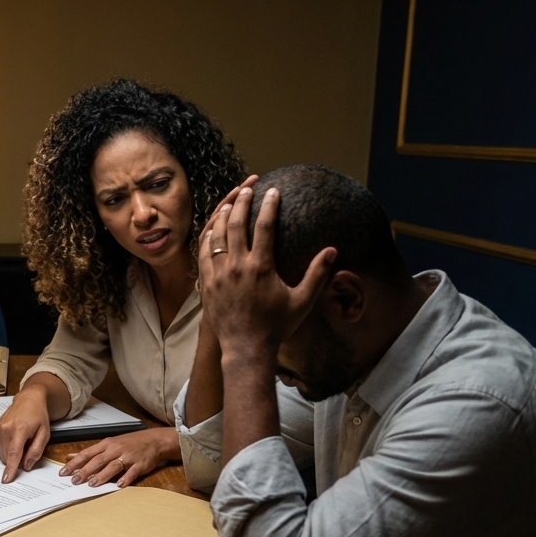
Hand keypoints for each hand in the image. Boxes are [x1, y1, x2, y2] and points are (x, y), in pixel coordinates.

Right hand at [0, 387, 52, 483]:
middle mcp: (5, 428)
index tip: (6, 479)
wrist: (28, 400)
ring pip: (3, 454)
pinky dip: (7, 447)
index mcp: (19, 429)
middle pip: (8, 456)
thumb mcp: (44, 433)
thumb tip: (27, 466)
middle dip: (18, 459)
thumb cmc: (38, 415)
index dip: (10, 469)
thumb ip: (36, 451)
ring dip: (12, 453)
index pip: (14, 454)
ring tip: (22, 440)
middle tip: (28, 447)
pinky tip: (14, 438)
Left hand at [59, 427, 177, 486]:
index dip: (74, 463)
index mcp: (106, 445)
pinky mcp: (140, 464)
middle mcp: (115, 449)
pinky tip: (119, 485)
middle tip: (74, 480)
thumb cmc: (129, 443)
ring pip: (113, 466)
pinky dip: (126, 478)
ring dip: (102, 475)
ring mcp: (128, 456)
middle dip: (85, 470)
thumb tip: (71, 456)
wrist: (153, 440)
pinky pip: (132, 472)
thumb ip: (90, 452)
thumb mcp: (108, 444)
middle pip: (98, 460)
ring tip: (92, 484)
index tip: (63, 472)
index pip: (87, 454)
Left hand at [197, 186, 334, 357]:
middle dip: (242, 201)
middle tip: (248, 188)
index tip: (273, 191)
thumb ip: (317, 274)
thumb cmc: (277, 326)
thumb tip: (332, 250)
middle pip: (236, 224)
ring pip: (216, 235)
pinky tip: (213, 228)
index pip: (264, 227)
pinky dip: (208, 237)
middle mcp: (237, 267)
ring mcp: (218, 274)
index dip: (268, 206)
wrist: (246, 348)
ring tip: (231, 202)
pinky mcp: (206, 283)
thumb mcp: (302, 301)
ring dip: (223, 215)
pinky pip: (203, 253)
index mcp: (261, 267)